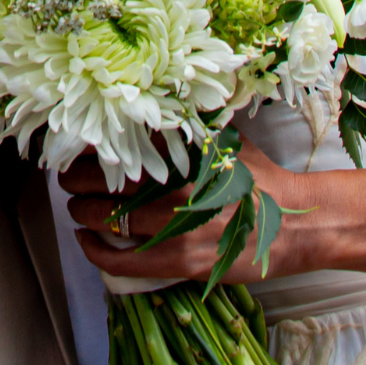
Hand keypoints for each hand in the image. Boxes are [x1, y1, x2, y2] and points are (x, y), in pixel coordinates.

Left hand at [60, 136, 316, 282]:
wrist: (299, 223)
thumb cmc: (260, 178)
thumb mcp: (226, 139)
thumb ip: (190, 126)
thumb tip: (154, 104)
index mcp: (182, 152)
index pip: (118, 143)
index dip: (86, 147)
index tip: (72, 146)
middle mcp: (175, 185)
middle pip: (102, 180)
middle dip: (75, 180)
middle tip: (66, 178)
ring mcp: (177, 225)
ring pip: (106, 218)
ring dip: (81, 213)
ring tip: (76, 208)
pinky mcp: (182, 260)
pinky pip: (123, 260)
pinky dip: (96, 252)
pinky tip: (85, 242)